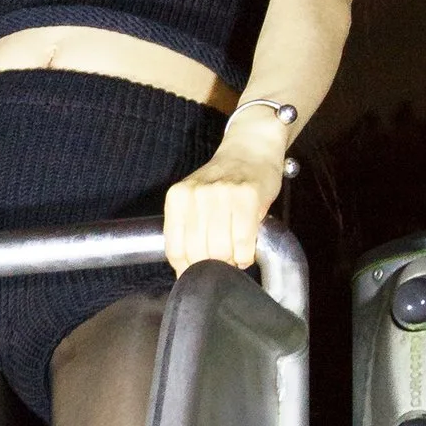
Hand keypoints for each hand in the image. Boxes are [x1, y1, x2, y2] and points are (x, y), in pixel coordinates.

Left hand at [162, 129, 285, 276]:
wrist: (250, 151)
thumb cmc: (223, 182)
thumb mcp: (194, 199)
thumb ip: (186, 229)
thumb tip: (186, 272)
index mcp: (177, 197)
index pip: (175, 249)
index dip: (187, 269)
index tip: (198, 274)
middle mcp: (197, 194)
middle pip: (198, 253)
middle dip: (211, 268)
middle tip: (221, 265)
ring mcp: (222, 194)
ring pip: (220, 250)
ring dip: (230, 262)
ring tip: (234, 256)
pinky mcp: (247, 196)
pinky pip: (243, 242)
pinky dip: (245, 255)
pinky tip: (246, 252)